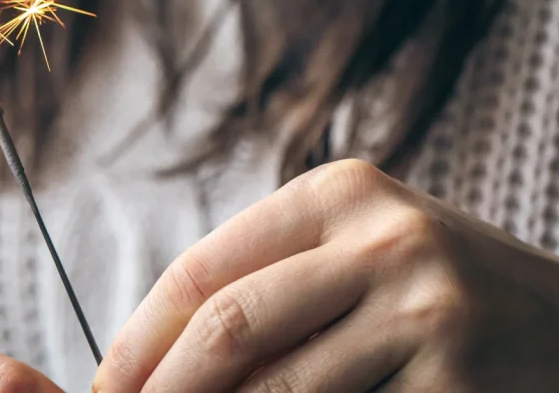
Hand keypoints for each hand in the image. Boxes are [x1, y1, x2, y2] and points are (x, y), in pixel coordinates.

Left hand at [93, 160, 558, 391]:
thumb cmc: (444, 297)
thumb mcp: (363, 254)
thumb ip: (276, 281)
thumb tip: (161, 352)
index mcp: (340, 194)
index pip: (204, 270)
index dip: (140, 338)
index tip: (106, 385)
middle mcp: (386, 239)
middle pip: (230, 327)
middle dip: (162, 391)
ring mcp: (430, 311)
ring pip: (280, 390)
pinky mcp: (460, 383)